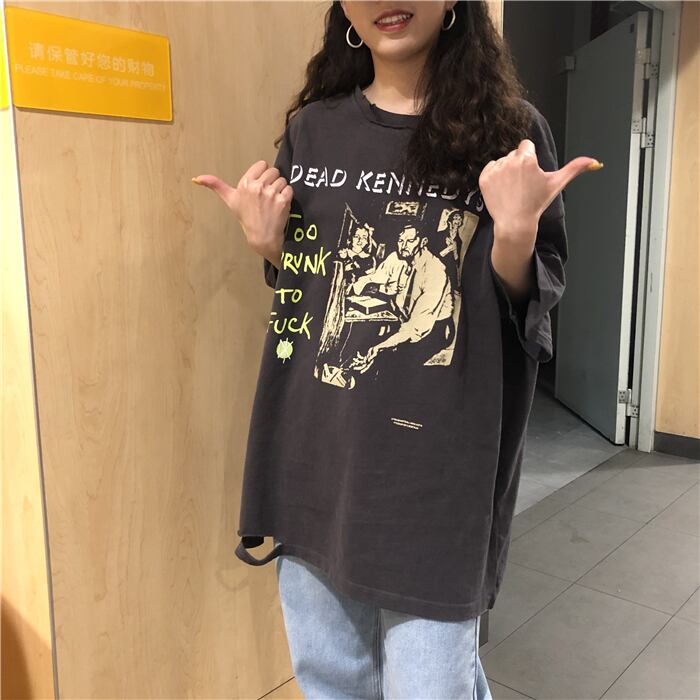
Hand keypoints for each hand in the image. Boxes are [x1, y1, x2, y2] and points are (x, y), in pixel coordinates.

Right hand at [192, 160, 292, 261]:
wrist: (261, 236)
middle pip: (274, 171)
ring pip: (282, 180)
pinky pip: (289, 189)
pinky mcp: (283, 200)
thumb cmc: (246, 217)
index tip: (260, 187)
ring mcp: (270, 193)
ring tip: (273, 202)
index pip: (262, 164)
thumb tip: (196, 178)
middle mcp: (257, 186)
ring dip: (280, 189)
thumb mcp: (230, 200)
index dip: (263, 175)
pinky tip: (280, 206)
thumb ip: (216, 185)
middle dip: (272, 181)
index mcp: (245, 183)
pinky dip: (288, 197)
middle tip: (267, 196)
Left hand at [349, 345, 379, 371]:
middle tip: (354, 368)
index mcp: (371, 363)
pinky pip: (361, 357)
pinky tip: (357, 353)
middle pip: (363, 366)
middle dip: (358, 367)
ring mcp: (367, 359)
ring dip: (357, 361)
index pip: (367, 367)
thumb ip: (371, 358)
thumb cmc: (377, 352)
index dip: (364, 370)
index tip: (361, 372)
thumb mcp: (374, 355)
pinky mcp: (366, 356)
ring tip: (354, 359)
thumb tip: (368, 360)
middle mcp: (368, 362)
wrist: (377, 349)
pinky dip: (359, 356)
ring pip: (361, 361)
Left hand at [479, 139, 602, 247]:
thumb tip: (594, 161)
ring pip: (502, 161)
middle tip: (522, 185)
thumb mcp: (557, 184)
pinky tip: (502, 190)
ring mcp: (495, 170)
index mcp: (527, 158)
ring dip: (506, 171)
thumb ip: (574, 168)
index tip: (530, 174)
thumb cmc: (536, 204)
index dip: (530, 160)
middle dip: (518, 165)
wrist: (515, 223)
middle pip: (515, 153)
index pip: (526, 145)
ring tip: (513, 189)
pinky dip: (494, 177)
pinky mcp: (484, 178)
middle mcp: (509, 161)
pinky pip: (490, 168)